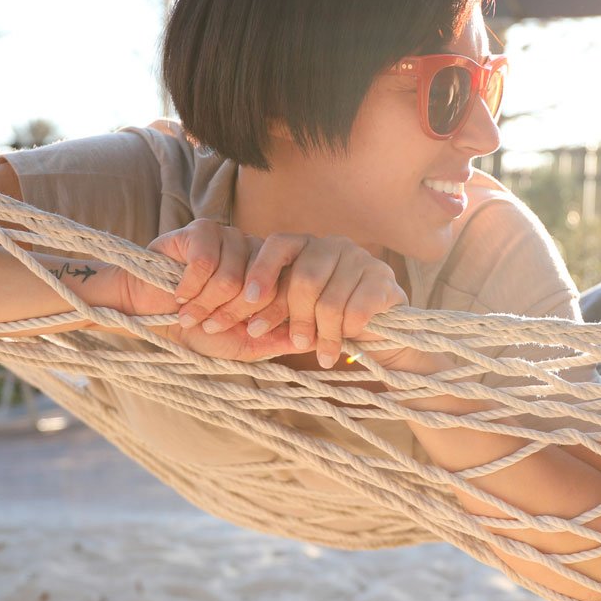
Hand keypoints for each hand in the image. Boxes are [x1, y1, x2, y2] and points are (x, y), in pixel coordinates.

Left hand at [152, 225, 407, 367]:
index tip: (246, 306)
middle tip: (289, 344)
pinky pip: (356, 309)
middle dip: (291, 317)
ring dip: (320, 333)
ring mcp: (362, 261)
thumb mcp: (293, 308)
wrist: (386, 332)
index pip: (277, 246)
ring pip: (329, 299)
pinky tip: (340, 348)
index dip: (261, 274)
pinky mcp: (384, 282)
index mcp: (306, 245)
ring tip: (317, 354)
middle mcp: (333, 245)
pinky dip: (345, 333)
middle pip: (303, 278)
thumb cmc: (328, 319)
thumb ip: (267, 306)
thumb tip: (214, 321)